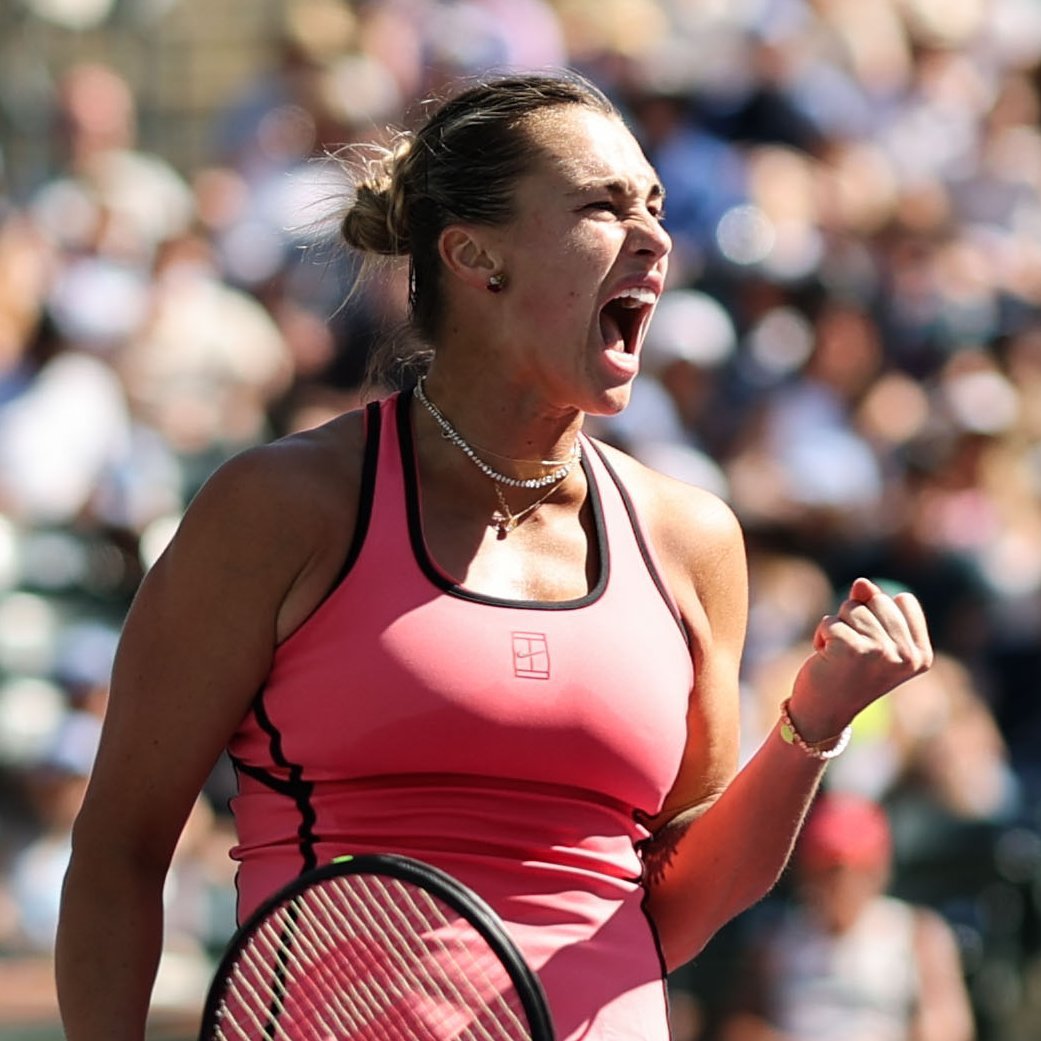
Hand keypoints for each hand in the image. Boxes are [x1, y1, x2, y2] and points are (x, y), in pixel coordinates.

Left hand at [789, 577, 932, 740]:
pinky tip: (826, 659)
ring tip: (839, 655)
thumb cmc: (846, 673)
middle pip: (877, 599)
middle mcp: (907, 655)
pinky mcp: (853, 649)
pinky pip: (830, 621)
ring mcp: (882, 652)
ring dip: (837, 627)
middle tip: (852, 652)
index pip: (902, 600)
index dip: (878, 614)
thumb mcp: (867, 637)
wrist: (823, 713)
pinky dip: (821, 636)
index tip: (873, 647)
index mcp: (921, 654)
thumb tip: (861, 583)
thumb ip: (870, 606)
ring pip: (851, 608)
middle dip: (855, 618)